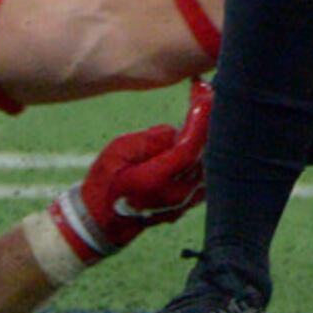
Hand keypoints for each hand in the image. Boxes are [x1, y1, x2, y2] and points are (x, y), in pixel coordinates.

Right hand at [53, 80, 212, 260]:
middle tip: (206, 91)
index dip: (200, 118)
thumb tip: (176, 131)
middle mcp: (178, 194)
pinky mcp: (191, 200)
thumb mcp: (117, 153)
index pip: (189, 147)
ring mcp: (187, 200)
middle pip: (205, 150)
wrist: (104, 221)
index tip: (203, 93)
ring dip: (208, 131)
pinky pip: (206, 168)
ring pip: (209, 159)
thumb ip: (149, 141)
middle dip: (207, 119)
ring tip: (203, 102)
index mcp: (156, 181)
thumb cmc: (106, 184)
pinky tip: (201, 127)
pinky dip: (206, 146)